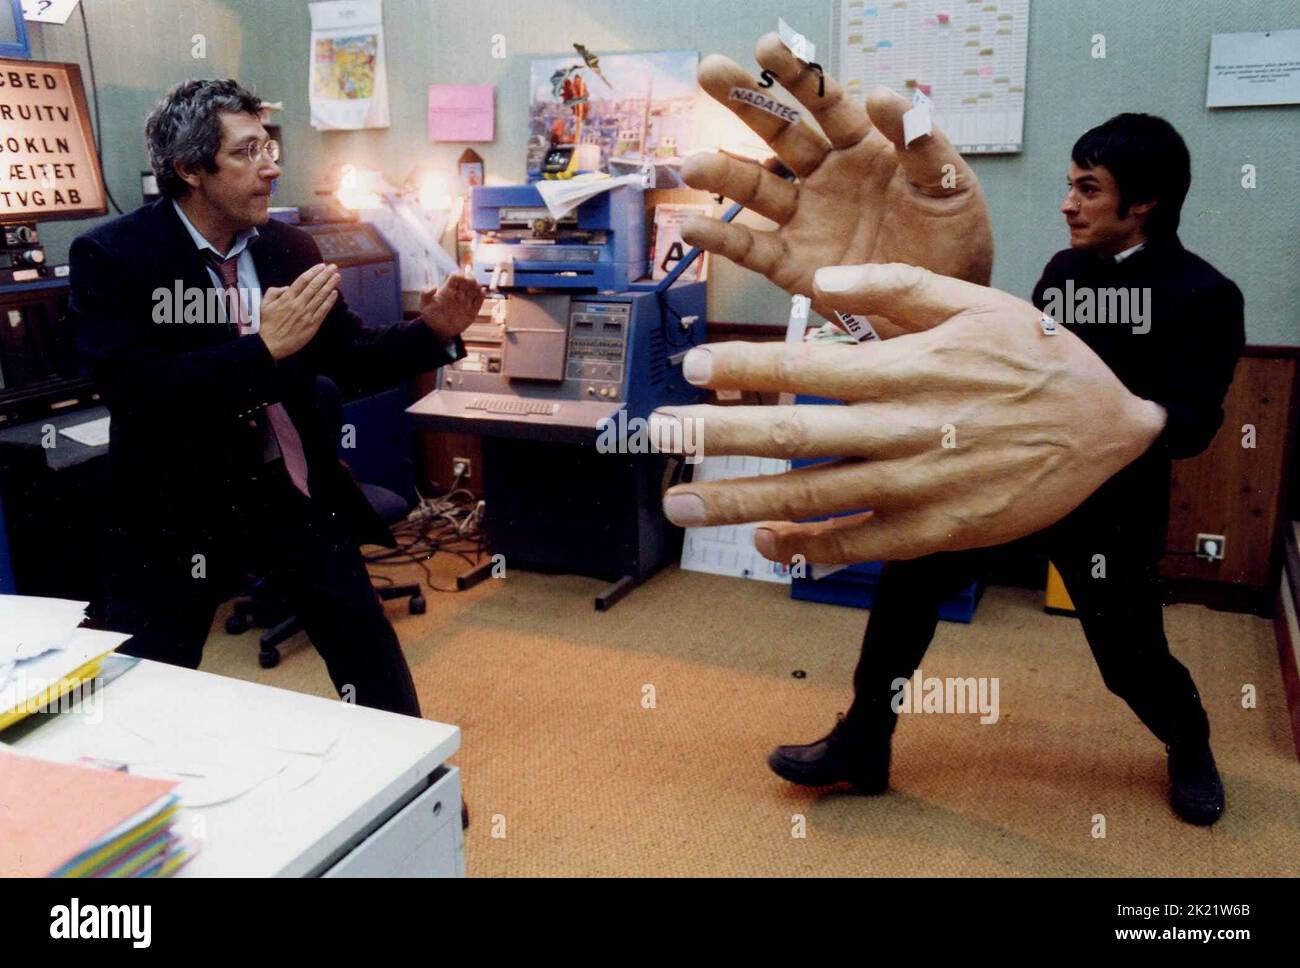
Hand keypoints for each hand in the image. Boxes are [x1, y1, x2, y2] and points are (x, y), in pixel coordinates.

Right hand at [259, 263, 338, 360]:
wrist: (268, 345)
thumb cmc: (265, 325)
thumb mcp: (263, 304)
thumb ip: (274, 292)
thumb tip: (287, 287)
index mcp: (286, 298)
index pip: (302, 280)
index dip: (313, 272)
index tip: (321, 266)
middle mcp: (297, 304)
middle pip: (314, 286)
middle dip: (325, 275)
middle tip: (334, 267)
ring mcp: (305, 314)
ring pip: (320, 296)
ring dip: (330, 285)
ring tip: (337, 276)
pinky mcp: (311, 325)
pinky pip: (322, 311)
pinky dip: (329, 301)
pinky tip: (335, 293)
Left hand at [419, 273, 483, 340]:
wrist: (437, 330)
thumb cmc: (430, 315)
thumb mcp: (424, 304)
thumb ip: (425, 294)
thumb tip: (434, 287)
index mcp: (447, 290)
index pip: (456, 278)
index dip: (460, 276)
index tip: (462, 278)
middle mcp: (458, 294)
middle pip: (467, 282)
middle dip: (470, 279)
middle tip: (471, 281)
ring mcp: (465, 302)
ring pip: (474, 290)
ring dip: (477, 286)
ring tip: (477, 287)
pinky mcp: (471, 312)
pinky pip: (478, 302)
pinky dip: (481, 296)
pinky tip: (482, 292)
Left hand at [653, 264, 1166, 563]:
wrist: (1106, 430)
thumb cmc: (1035, 358)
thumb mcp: (975, 300)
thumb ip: (895, 285)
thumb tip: (827, 274)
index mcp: (908, 367)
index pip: (807, 366)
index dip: (744, 368)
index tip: (690, 368)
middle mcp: (903, 429)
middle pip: (794, 436)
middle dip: (717, 437)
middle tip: (658, 439)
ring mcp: (916, 487)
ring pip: (813, 498)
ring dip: (740, 504)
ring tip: (681, 505)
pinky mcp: (933, 531)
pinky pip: (857, 545)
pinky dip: (808, 549)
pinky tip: (765, 542)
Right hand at [684, 34, 992, 334]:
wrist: (944, 313)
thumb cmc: (952, 245)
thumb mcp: (950, 187)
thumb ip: (921, 143)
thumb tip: (883, 94)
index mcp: (864, 150)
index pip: (825, 104)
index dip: (796, 76)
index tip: (767, 47)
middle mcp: (826, 179)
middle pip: (778, 135)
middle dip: (744, 103)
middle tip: (712, 73)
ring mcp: (806, 221)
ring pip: (755, 188)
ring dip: (723, 173)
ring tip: (693, 164)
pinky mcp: (793, 266)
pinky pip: (751, 249)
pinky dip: (721, 240)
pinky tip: (694, 226)